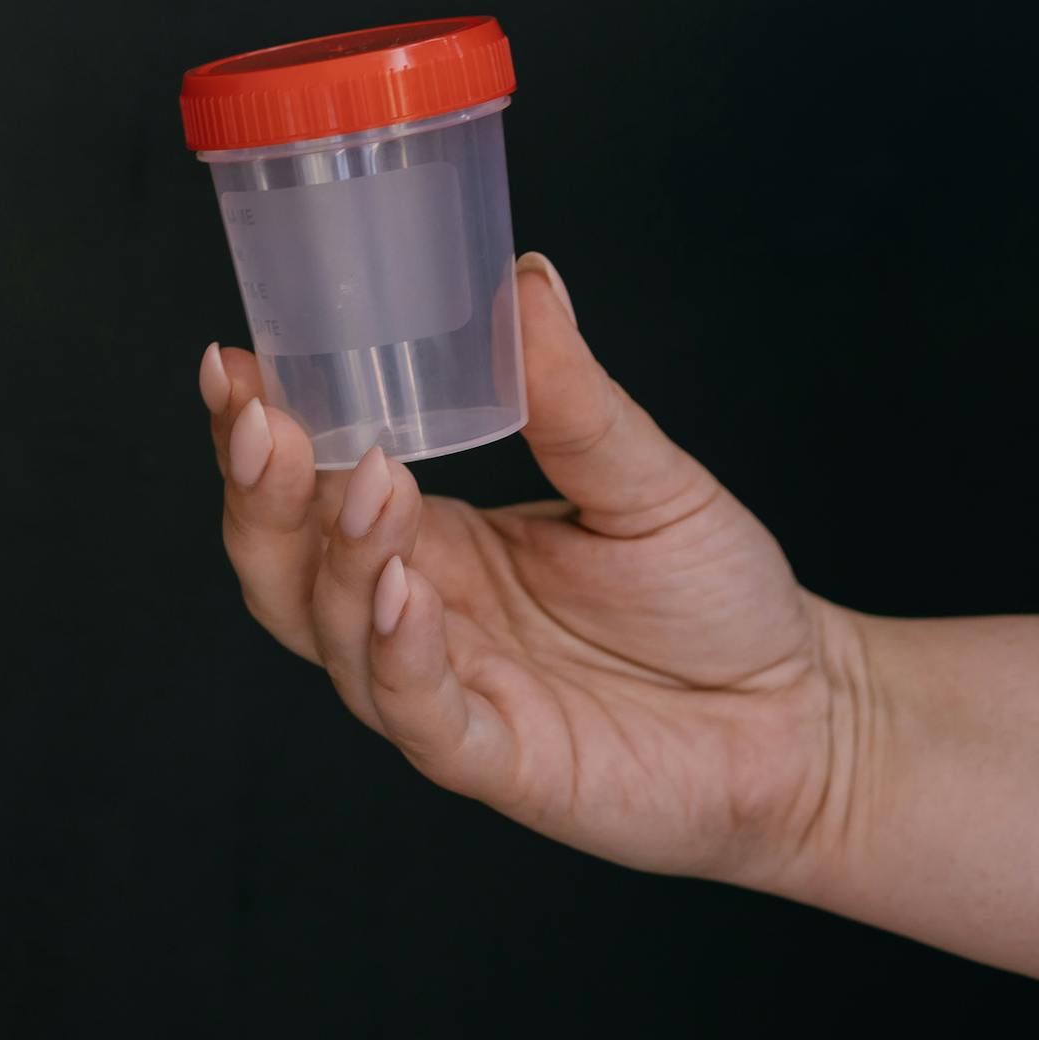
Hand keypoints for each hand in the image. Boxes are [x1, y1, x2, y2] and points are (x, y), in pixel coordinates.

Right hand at [200, 255, 856, 892]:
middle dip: (259, 495)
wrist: (806, 719)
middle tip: (264, 421)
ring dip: (334, 557)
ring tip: (372, 482)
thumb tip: (523, 278)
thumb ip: (570, 393)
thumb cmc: (717, 603)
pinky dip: (396, 656)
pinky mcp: (495, 761)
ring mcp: (443, 690)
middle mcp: (411, 615)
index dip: (255, 432)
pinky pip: (419, 714)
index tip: (232, 361)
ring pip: (331, 634)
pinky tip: (400, 594)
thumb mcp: (642, 475)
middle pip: (282, 564)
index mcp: (429, 542)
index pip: (306, 487)